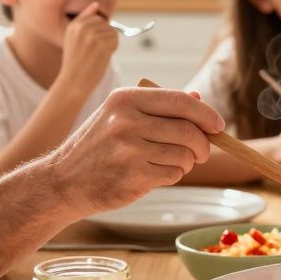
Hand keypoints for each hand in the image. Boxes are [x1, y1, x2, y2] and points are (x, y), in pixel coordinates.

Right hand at [48, 86, 224, 216]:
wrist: (62, 182)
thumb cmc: (97, 147)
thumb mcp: (120, 116)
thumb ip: (159, 108)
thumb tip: (199, 98)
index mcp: (126, 99)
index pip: (180, 101)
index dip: (206, 114)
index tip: (218, 125)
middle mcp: (127, 120)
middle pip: (188, 130)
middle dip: (203, 144)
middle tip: (201, 153)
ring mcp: (130, 148)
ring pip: (184, 154)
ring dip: (187, 163)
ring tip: (171, 163)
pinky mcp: (133, 175)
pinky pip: (173, 174)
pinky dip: (173, 175)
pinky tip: (156, 174)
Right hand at [55, 3, 118, 95]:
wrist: (73, 82)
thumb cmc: (75, 61)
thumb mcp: (73, 38)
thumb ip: (84, 20)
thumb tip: (97, 4)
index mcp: (74, 25)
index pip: (96, 16)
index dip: (99, 29)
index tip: (92, 42)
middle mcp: (82, 28)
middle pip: (105, 23)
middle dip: (105, 35)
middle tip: (95, 50)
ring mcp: (93, 36)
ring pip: (112, 31)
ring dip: (109, 42)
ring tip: (97, 54)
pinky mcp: (103, 45)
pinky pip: (115, 40)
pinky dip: (113, 48)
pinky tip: (102, 57)